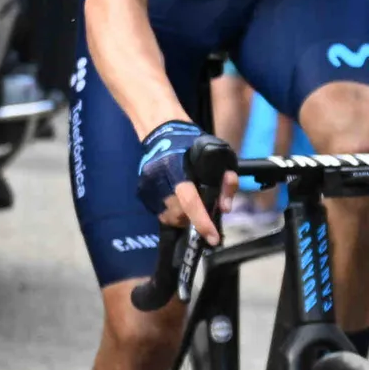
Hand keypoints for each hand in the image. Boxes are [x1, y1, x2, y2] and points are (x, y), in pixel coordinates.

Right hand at [135, 119, 225, 239]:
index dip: (202, 222)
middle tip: (202, 212)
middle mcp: (160, 180)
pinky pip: (160, 212)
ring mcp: (148, 188)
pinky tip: (177, 200)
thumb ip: (224, 181)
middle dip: (193, 218)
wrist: (161, 131)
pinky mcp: (142, 192)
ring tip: (189, 204)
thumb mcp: (219, 155)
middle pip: (180, 215)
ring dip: (182, 216)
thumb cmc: (193, 144)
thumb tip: (225, 208)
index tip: (213, 238)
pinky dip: (171, 211)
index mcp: (178, 170)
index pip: (191, 202)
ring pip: (169, 217)